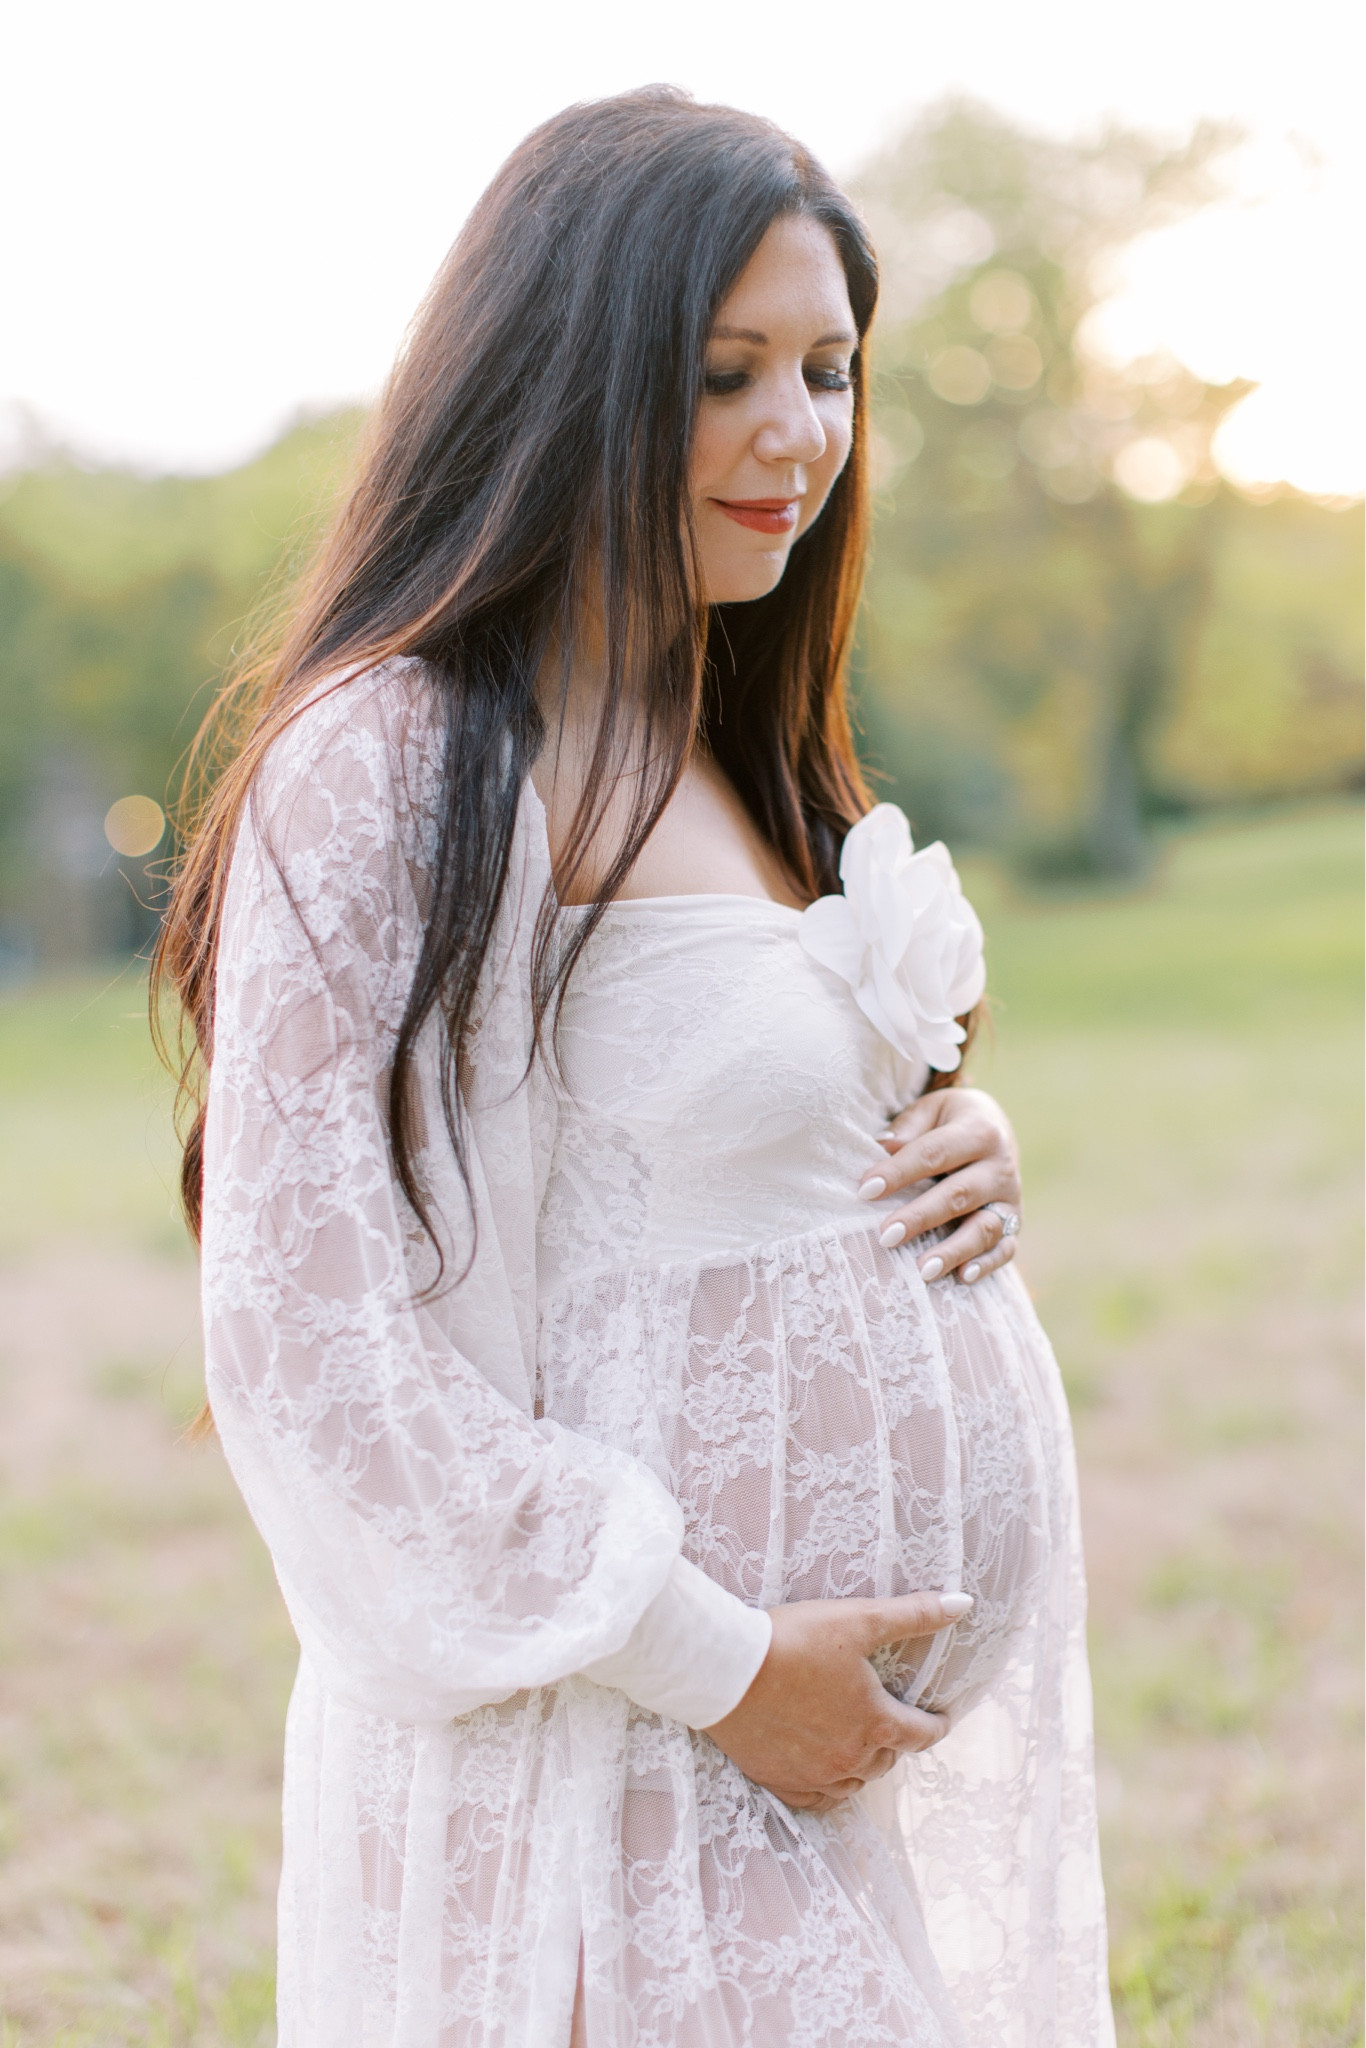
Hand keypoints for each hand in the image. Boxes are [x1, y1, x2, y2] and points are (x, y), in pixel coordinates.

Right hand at [702, 1591, 970, 1811]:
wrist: (724, 1669)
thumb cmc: (794, 1640)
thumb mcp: (859, 1619)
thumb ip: (913, 1614)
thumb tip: (962, 1602)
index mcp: (876, 1722)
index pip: (923, 1734)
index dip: (937, 1725)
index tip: (941, 1719)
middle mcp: (850, 1758)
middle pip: (888, 1758)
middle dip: (896, 1740)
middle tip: (893, 1722)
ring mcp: (814, 1775)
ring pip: (856, 1781)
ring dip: (865, 1764)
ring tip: (860, 1743)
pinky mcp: (780, 1780)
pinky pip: (818, 1799)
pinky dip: (829, 1787)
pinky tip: (825, 1773)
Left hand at [858, 1086, 1021, 1285]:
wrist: (996, 1126)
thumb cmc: (949, 1121)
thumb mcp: (931, 1110)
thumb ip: (908, 1127)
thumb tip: (882, 1147)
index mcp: (978, 1130)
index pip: (934, 1153)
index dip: (899, 1172)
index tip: (865, 1190)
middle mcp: (1001, 1165)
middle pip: (959, 1195)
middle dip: (921, 1217)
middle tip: (886, 1236)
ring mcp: (1010, 1198)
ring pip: (985, 1228)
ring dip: (953, 1250)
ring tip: (922, 1270)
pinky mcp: (1015, 1222)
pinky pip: (1005, 1248)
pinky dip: (986, 1264)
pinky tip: (961, 1277)